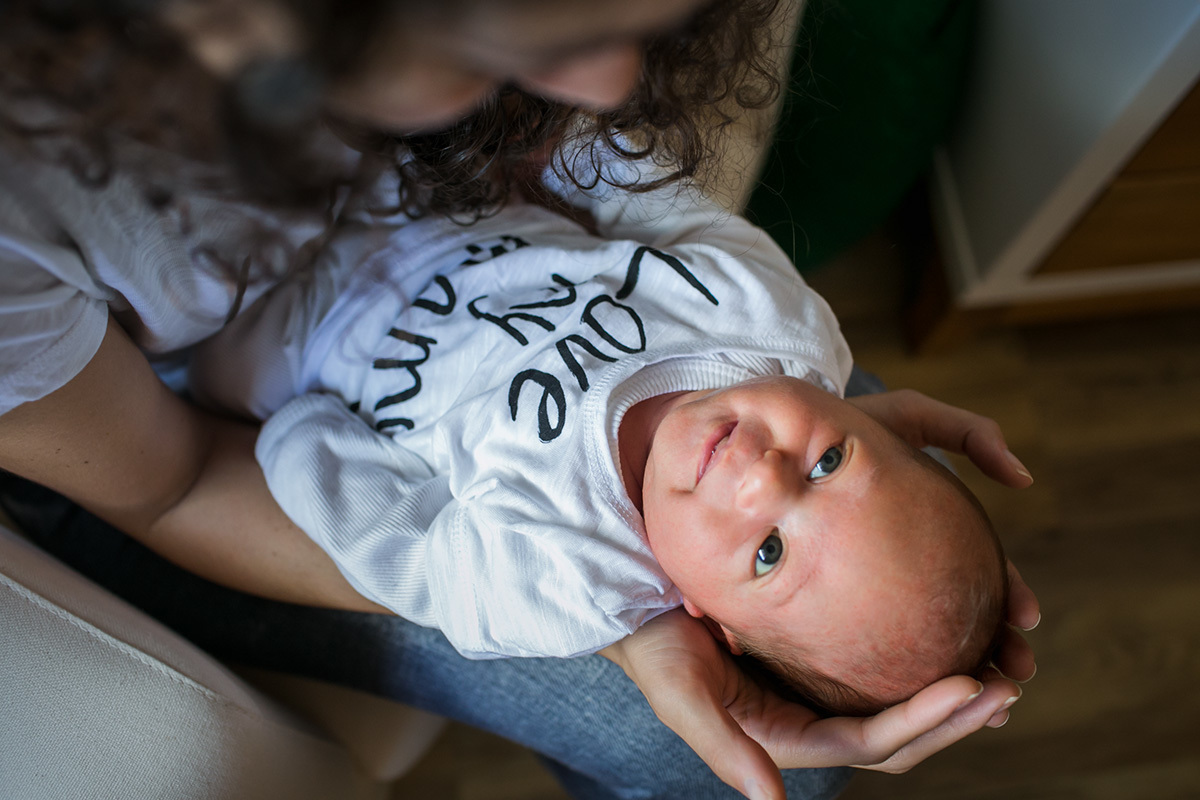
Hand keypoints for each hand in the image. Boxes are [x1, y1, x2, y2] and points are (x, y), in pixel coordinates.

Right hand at [602, 609, 1021, 799]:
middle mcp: (814, 719)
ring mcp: (820, 686)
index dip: (926, 722)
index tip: (975, 685)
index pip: (873, 742)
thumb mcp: (682, 694)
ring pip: (901, 701)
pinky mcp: (821, 651)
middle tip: (1011, 680)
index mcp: (790, 735)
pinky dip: (923, 652)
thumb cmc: (655, 647)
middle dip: (959, 714)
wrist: (637, 597)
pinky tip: (955, 623)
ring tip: (1006, 661)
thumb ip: (725, 747)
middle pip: (902, 733)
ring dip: (954, 691)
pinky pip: (883, 659)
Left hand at [849, 389, 1040, 710]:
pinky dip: (898, 677)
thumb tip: (1024, 479)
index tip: (1026, 619)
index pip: (983, 575)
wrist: (771, 437)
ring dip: (959, 678)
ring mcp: (870, 589)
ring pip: (924, 647)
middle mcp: (905, 567)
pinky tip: (907, 699)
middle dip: (996, 651)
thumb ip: (967, 432)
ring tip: (982, 701)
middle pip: (962, 620)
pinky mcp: (829, 607)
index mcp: (927, 533)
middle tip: (1014, 675)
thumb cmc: (842, 422)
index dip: (1010, 597)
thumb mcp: (906, 417)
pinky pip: (866, 649)